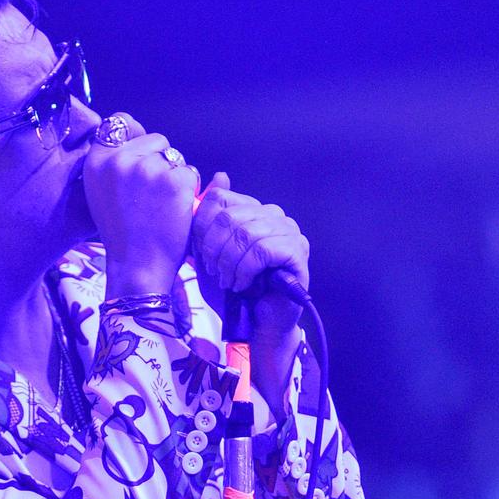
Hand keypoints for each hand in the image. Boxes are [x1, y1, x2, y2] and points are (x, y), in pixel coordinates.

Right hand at [82, 112, 199, 297]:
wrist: (138, 264)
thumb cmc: (122, 232)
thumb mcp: (101, 192)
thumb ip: (112, 162)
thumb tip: (133, 132)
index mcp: (97, 162)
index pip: (119, 122)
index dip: (135, 134)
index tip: (141, 152)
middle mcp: (119, 160)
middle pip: (154, 138)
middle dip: (159, 159)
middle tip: (150, 193)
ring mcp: (148, 169)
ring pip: (174, 157)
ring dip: (175, 175)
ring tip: (161, 204)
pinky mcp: (174, 180)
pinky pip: (189, 172)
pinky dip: (188, 190)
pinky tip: (174, 209)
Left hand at [191, 172, 309, 341]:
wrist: (255, 323)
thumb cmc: (233, 288)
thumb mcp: (210, 252)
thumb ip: (210, 219)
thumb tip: (220, 175)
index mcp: (251, 210)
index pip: (219, 198)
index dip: (202, 227)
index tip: (200, 254)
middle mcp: (273, 215)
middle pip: (229, 216)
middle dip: (214, 249)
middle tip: (215, 272)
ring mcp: (288, 231)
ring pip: (245, 233)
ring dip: (229, 263)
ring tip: (228, 281)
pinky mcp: (297, 251)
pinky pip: (262, 250)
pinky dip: (245, 270)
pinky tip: (242, 284)